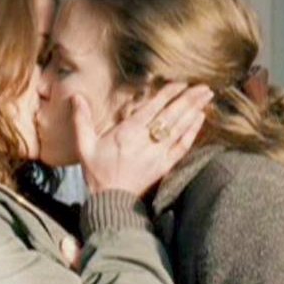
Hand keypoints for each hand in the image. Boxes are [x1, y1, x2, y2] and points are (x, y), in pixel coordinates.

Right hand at [73, 82, 213, 195]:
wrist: (110, 200)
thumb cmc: (97, 172)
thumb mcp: (84, 145)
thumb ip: (82, 120)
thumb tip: (76, 97)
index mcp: (127, 133)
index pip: (153, 108)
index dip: (168, 94)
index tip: (181, 83)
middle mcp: (146, 141)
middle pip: (172, 115)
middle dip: (189, 99)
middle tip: (204, 87)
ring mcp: (158, 154)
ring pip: (180, 128)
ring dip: (194, 111)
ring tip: (207, 97)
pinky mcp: (165, 166)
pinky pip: (182, 146)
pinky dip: (192, 132)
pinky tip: (200, 120)